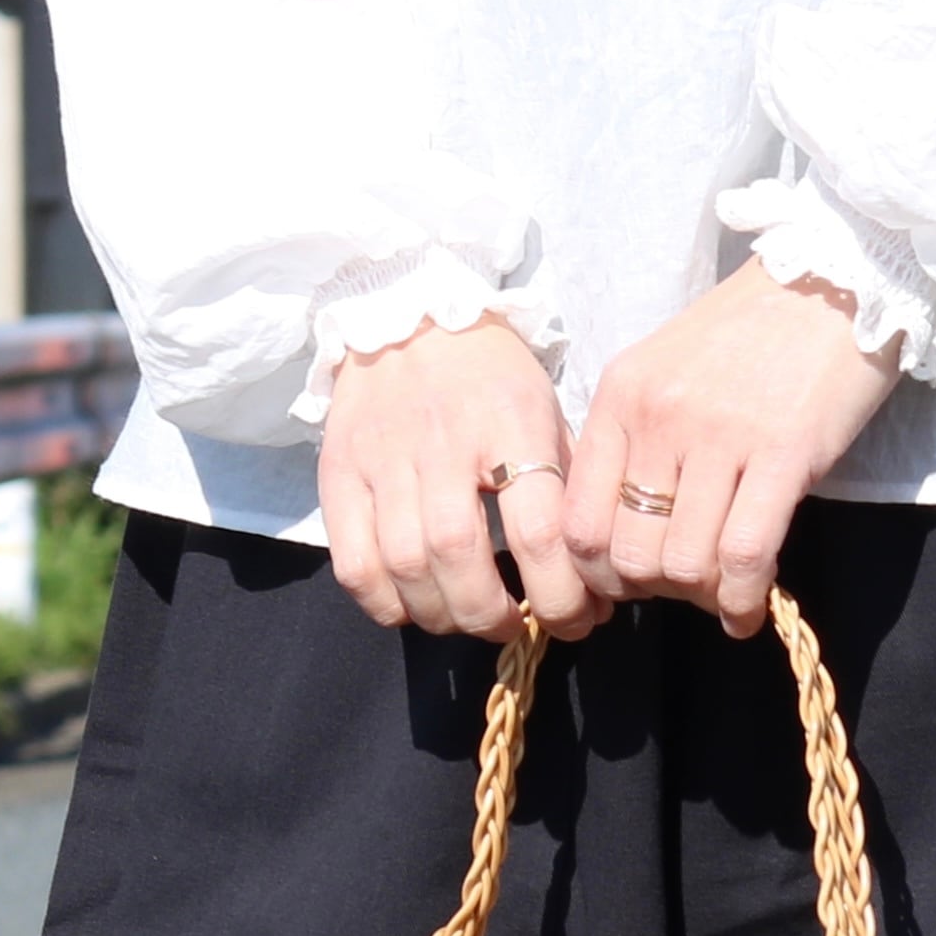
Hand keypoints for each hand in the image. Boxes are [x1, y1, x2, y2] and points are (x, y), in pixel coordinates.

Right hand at [316, 315, 596, 637]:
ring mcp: (382, 458)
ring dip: (444, 615)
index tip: (577, 620)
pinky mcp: (338, 474)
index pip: (536, 532)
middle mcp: (441, 440)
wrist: (407, 310)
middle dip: (493, 614)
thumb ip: (568, 495)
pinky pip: (355, 565)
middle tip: (514, 624)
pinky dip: (385, 605)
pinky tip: (414, 606)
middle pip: (459, 556)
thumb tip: (597, 588)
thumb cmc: (491, 377)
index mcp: (509, 422)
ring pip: (405, 567)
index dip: (561, 596)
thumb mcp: (547, 414)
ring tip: (468, 618)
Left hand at [565, 262, 901, 636]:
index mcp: (620, 397)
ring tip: (723, 592)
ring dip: (703, 597)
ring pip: (685, 563)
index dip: (598, 576)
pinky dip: (744, 601)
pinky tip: (749, 612)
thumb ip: (637, 442)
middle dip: (654, 591)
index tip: (630, 585)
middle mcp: (659, 416)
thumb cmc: (753, 332)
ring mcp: (720, 434)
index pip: (577, 521)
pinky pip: (745, 556)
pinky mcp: (784, 452)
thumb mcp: (667, 372)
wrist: (835, 273)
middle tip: (686, 588)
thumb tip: (627, 534)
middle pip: (629, 554)